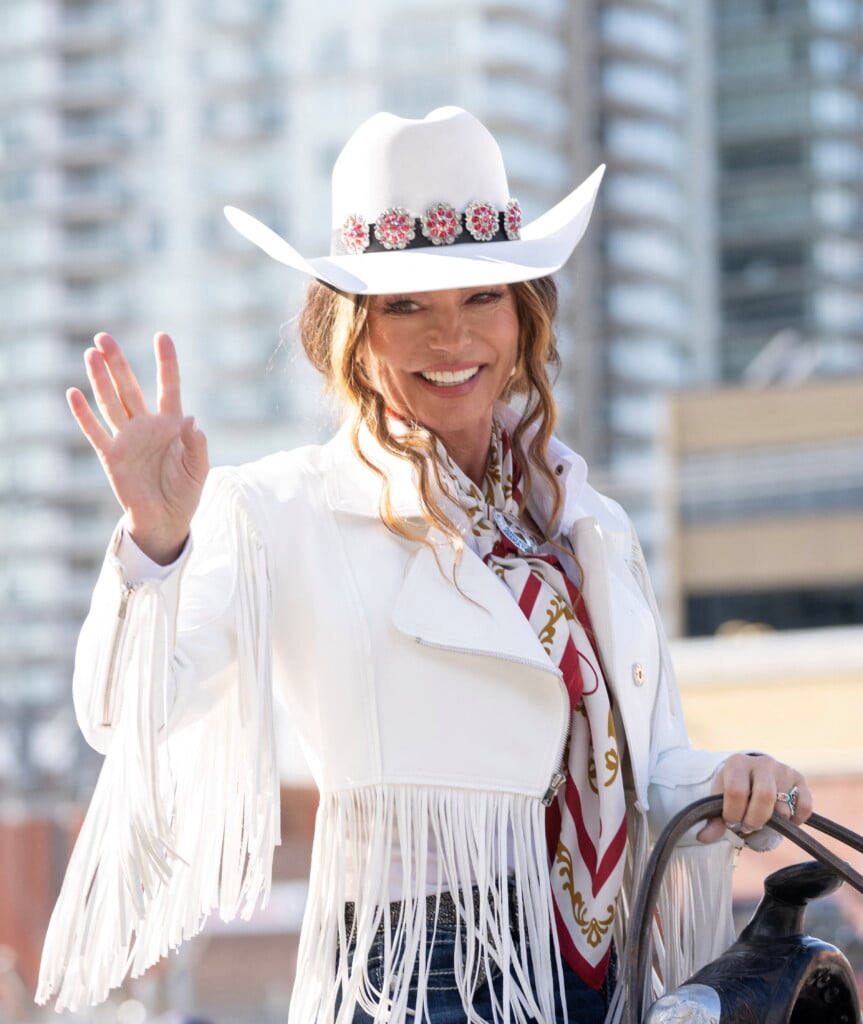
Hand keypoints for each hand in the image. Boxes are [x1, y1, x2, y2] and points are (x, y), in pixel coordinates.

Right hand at [68, 332, 208, 563]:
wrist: (167, 520)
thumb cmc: (185, 492)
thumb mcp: (199, 469)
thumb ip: (197, 446)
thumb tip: (191, 421)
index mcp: (171, 425)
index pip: (169, 386)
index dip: (166, 362)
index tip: (161, 336)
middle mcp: (146, 426)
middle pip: (129, 388)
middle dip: (118, 363)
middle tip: (104, 337)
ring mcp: (127, 439)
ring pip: (110, 403)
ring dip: (100, 380)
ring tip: (90, 354)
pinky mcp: (111, 457)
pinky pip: (95, 432)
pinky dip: (84, 415)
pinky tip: (73, 394)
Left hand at [697, 753, 812, 843]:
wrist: (750, 772)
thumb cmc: (732, 788)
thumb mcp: (719, 799)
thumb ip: (713, 820)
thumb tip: (703, 838)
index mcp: (737, 763)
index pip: (737, 791)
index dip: (733, 813)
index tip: (730, 821)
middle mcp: (762, 763)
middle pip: (765, 796)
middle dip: (755, 819)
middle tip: (748, 825)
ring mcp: (783, 770)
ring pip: (784, 806)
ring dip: (774, 822)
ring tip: (763, 819)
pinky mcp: (800, 780)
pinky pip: (804, 806)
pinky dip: (796, 820)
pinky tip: (784, 821)